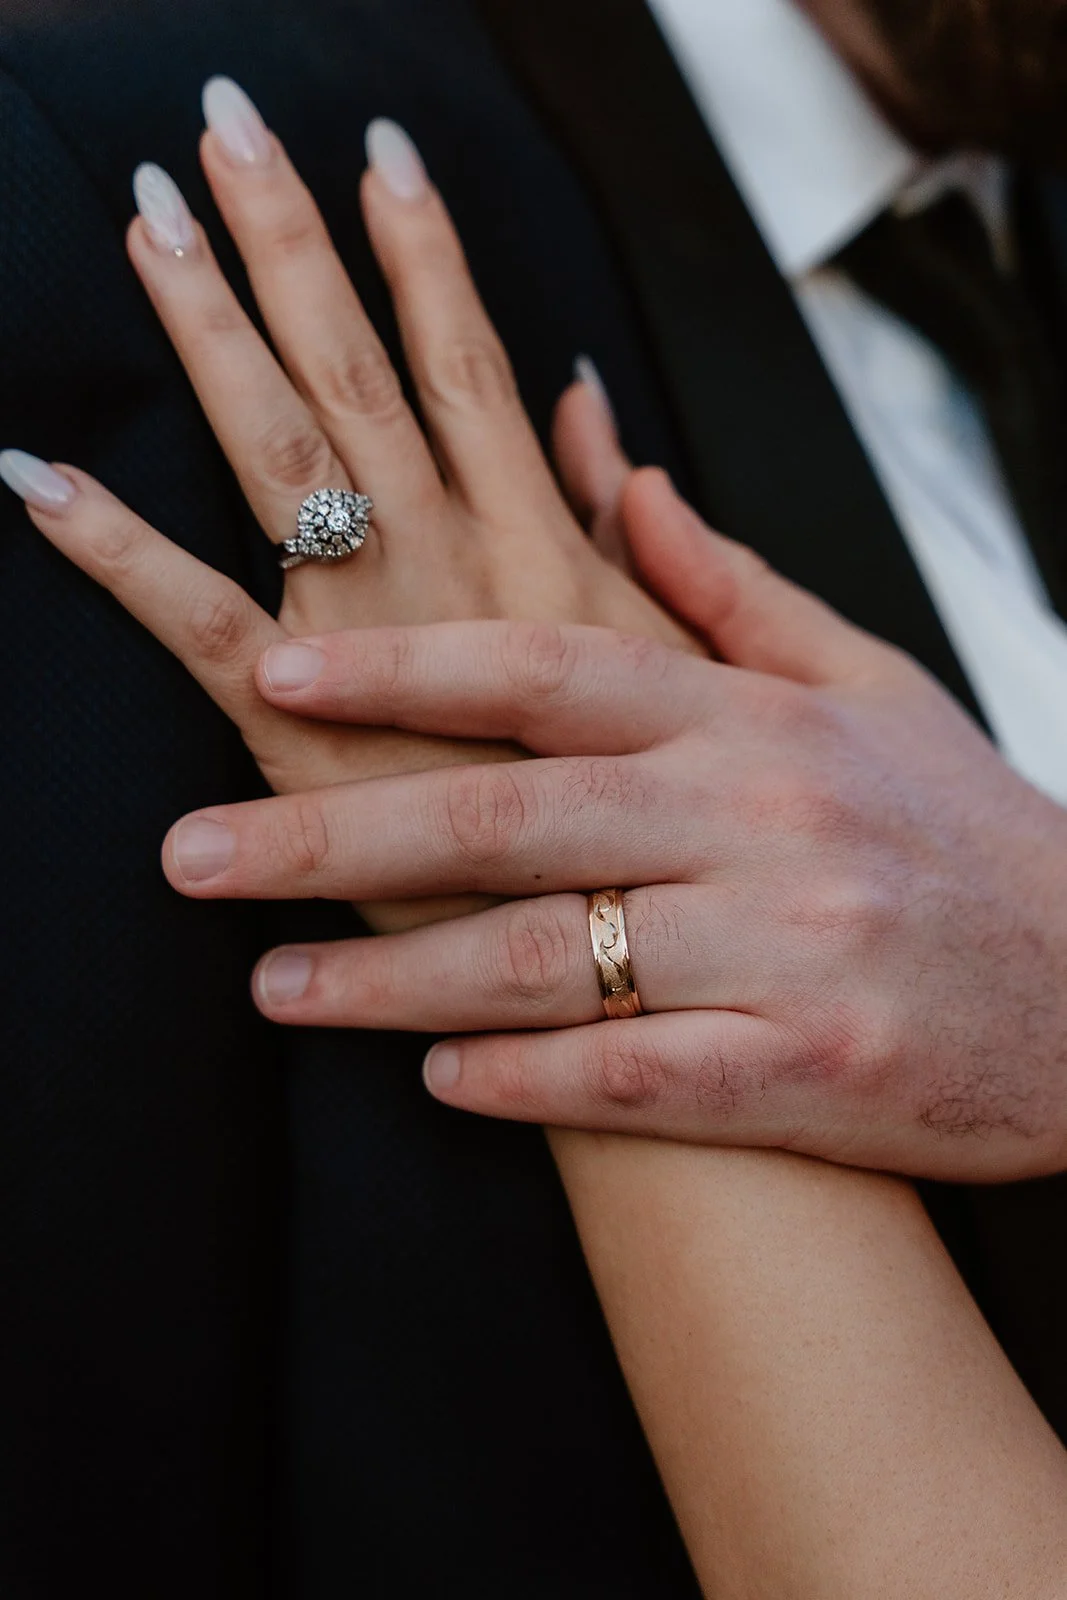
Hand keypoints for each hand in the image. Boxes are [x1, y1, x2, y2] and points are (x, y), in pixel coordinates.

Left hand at [0, 86, 692, 927]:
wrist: (773, 984)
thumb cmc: (737, 842)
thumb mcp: (746, 677)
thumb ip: (671, 544)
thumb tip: (596, 422)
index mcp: (565, 566)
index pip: (483, 381)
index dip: (428, 263)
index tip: (378, 159)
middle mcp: (479, 586)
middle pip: (370, 388)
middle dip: (293, 249)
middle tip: (220, 133)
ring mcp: (398, 666)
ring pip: (290, 470)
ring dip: (213, 342)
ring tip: (147, 235)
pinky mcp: (330, 765)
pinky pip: (206, 641)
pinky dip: (121, 555)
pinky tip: (44, 482)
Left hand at [158, 469, 1066, 1182]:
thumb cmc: (967, 834)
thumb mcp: (866, 683)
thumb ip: (725, 587)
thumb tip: (612, 469)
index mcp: (759, 719)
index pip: (551, 670)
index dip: (403, 667)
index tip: (278, 670)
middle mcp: (764, 822)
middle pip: (511, 817)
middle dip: (334, 834)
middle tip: (194, 857)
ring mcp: (790, 951)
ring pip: (552, 960)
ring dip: (393, 980)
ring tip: (274, 989)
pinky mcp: (814, 1073)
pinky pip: (638, 1081)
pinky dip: (526, 1083)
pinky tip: (436, 1081)